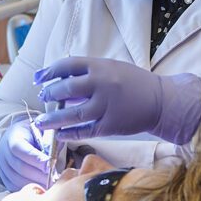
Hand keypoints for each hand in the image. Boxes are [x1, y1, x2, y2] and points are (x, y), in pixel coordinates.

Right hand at [0, 117, 49, 188]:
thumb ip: (48, 140)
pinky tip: (41, 188)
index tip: (51, 166)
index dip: (36, 159)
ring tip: (50, 185)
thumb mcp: (43, 131)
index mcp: (13, 136)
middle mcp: (4, 152)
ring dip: (36, 184)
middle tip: (54, 179)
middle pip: (20, 167)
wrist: (22, 137)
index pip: (20, 149)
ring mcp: (3, 166)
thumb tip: (52, 156)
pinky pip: (15, 187)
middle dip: (39, 175)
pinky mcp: (5, 178)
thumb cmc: (36, 134)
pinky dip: (29, 189)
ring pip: (18, 180)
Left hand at [33, 57, 200, 144]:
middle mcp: (101, 84)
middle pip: (65, 89)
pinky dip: (70, 134)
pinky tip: (60, 135)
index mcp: (101, 66)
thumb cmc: (135, 83)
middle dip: (50, 94)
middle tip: (43, 98)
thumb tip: (61, 82)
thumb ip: (89, 73)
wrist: (162, 101)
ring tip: (40, 123)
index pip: (67, 65)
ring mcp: (106, 106)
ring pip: (72, 115)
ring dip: (53, 119)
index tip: (38, 78)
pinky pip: (85, 131)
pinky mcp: (111, 125)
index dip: (49, 71)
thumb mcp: (113, 68)